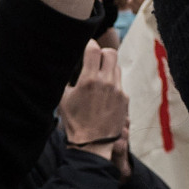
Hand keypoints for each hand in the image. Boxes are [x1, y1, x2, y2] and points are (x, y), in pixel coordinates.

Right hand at [59, 41, 129, 172]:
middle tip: (95, 59)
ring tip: (99, 77)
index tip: (87, 47)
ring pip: (117, 67)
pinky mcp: (125, 99)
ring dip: (108, 68)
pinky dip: (113, 83)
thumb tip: (65, 66)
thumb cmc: (74, 121)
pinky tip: (104, 93)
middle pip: (111, 53)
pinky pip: (120, 83)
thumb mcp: (63, 98)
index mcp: (89, 80)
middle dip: (102, 53)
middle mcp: (106, 82)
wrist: (92, 143)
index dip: (90, 45)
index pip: (94, 49)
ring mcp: (118, 91)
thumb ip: (66, 79)